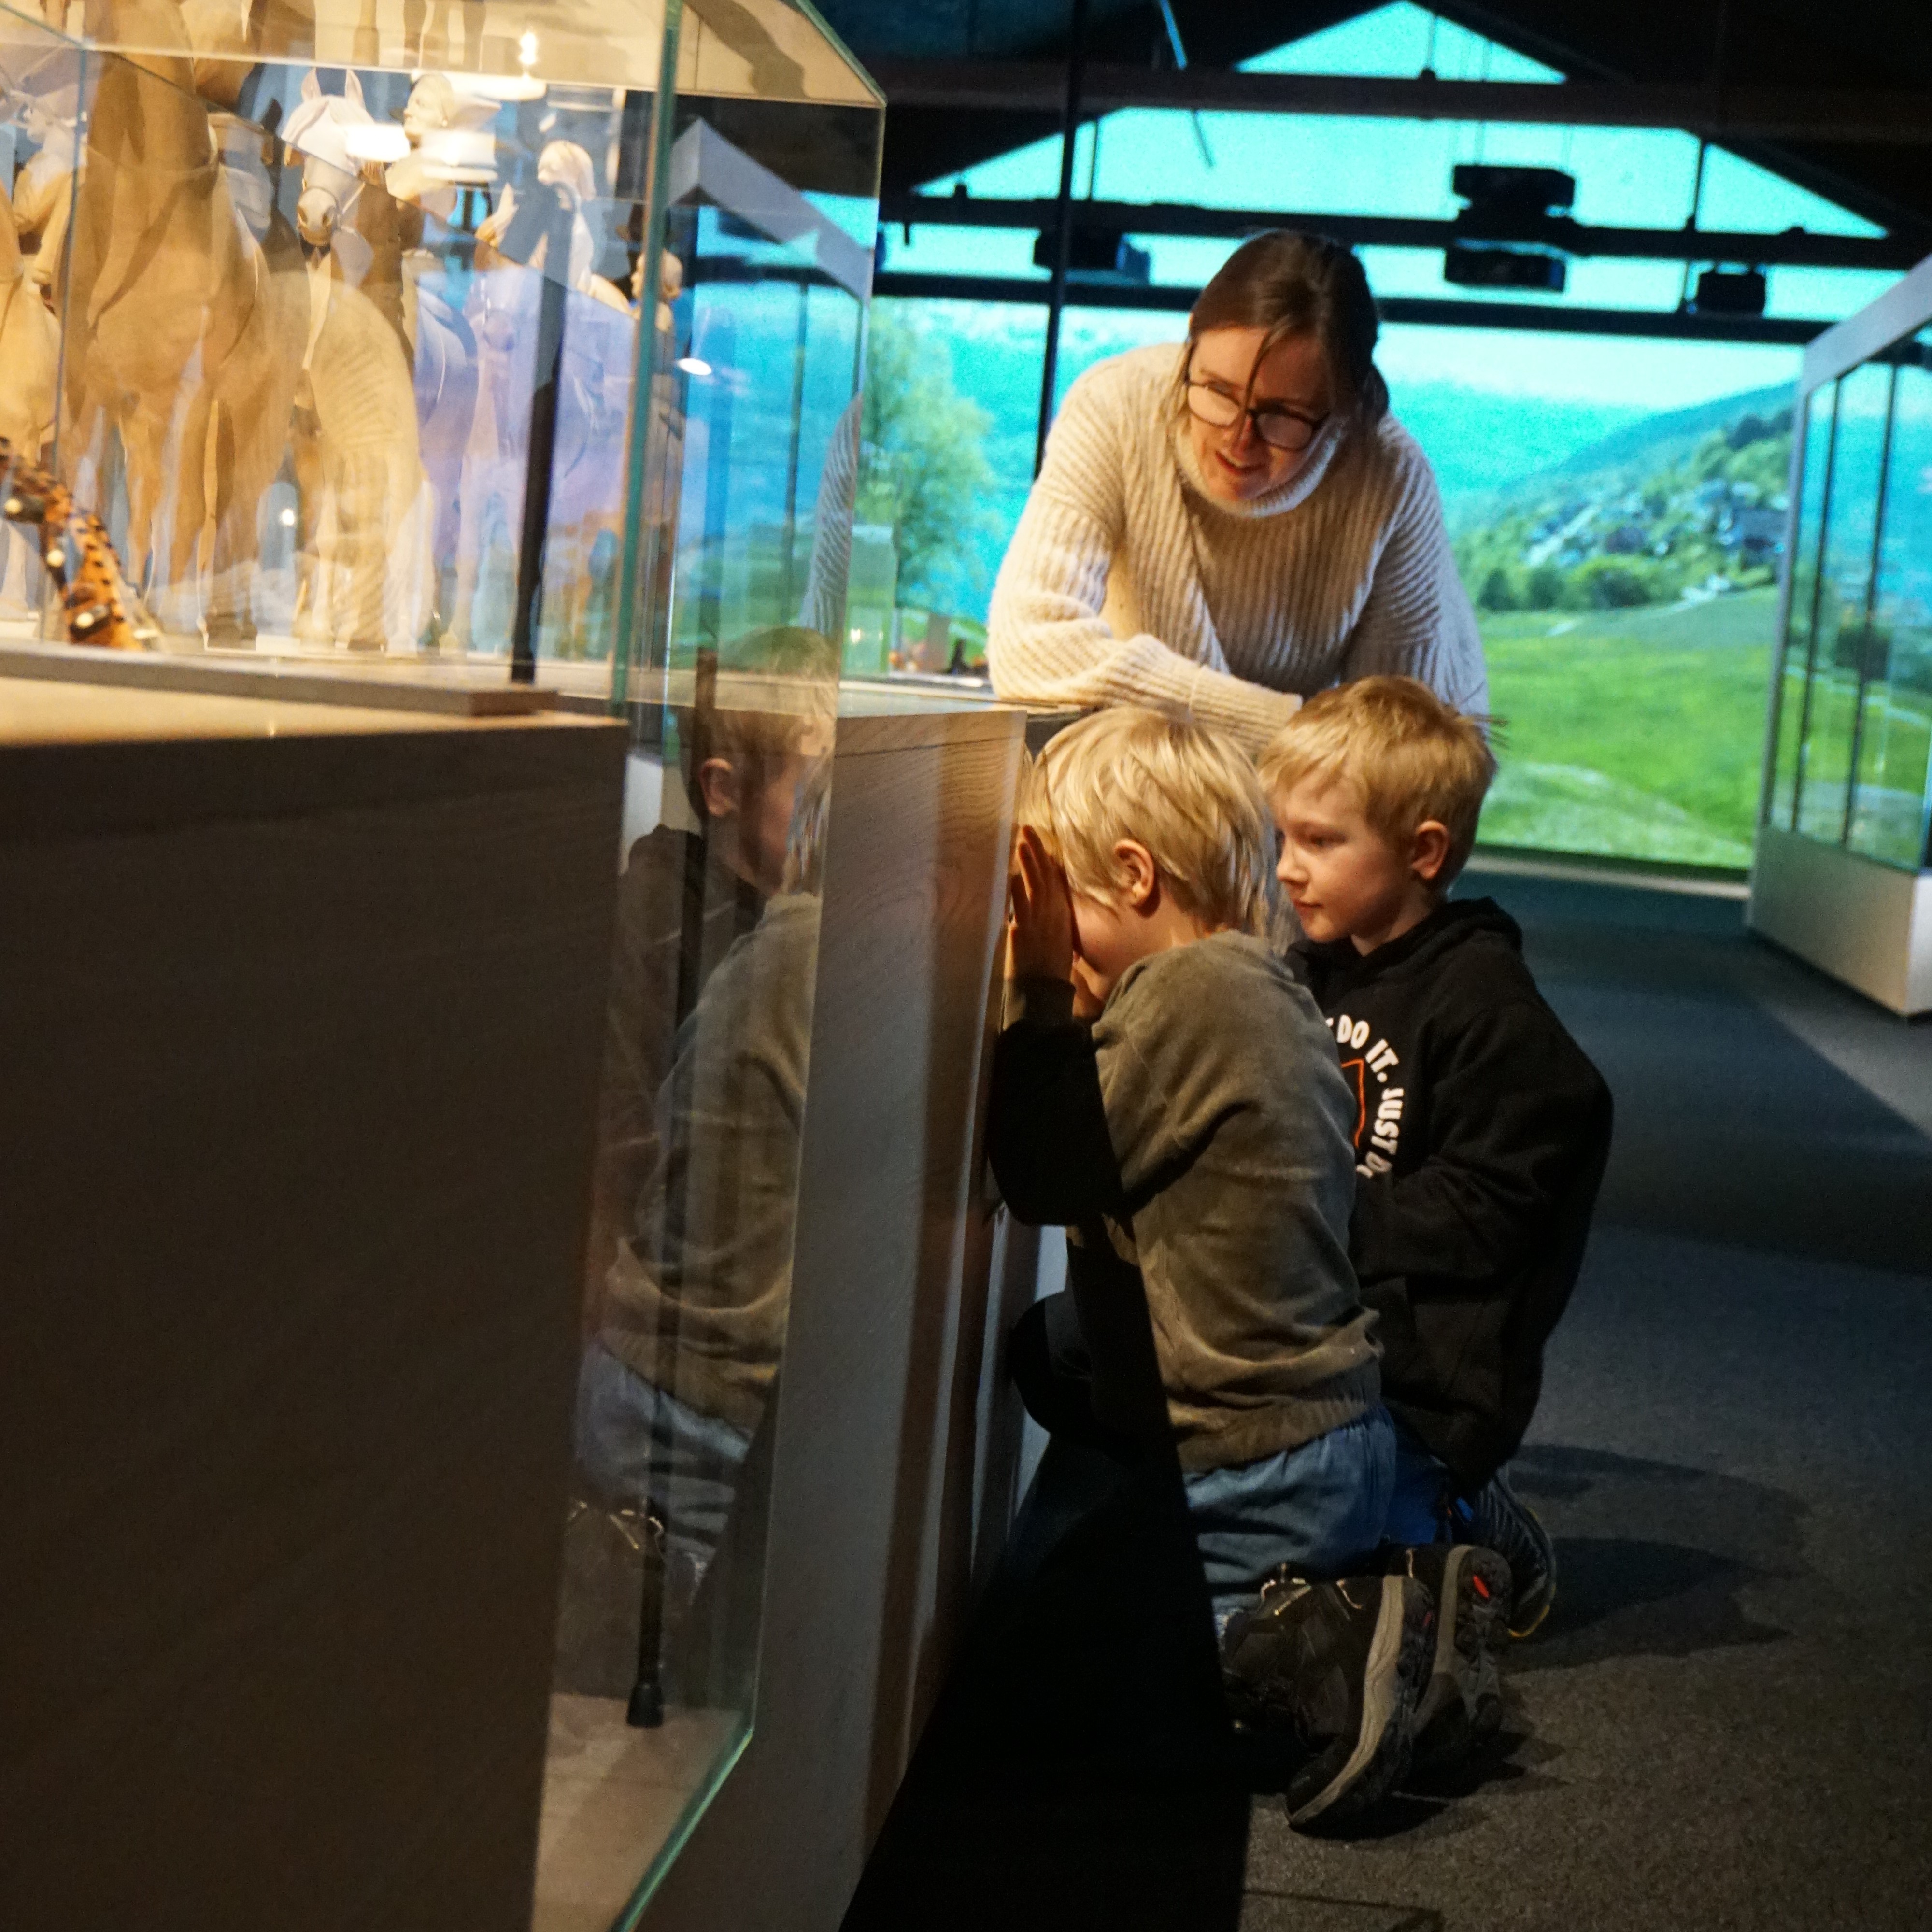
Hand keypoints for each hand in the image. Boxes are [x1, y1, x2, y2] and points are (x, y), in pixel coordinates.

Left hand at [1007, 826, 1075, 983]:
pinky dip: (1017, 892)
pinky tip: (1013, 876)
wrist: (1043, 994)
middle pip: (1044, 878)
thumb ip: (1052, 922)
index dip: (1047, 861)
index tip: (1041, 842)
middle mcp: (1052, 917)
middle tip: (1028, 830)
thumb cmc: (1050, 971)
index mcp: (1061, 917)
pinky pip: (1020, 909)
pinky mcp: (1023, 935)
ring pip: (1034, 887)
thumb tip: (1046, 907)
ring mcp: (1037, 925)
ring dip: (1027, 864)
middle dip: (1036, 853)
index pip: (1055, 882)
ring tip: (1022, 843)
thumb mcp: (1059, 942)